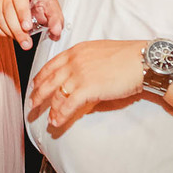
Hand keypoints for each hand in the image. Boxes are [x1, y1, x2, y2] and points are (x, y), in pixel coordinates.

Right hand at [0, 0, 61, 50]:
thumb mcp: (52, 6)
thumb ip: (56, 19)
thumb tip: (56, 31)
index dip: (22, 12)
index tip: (27, 27)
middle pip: (7, 9)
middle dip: (17, 30)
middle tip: (26, 43)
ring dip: (10, 32)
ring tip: (21, 40)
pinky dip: (0, 31)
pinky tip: (10, 34)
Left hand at [28, 40, 145, 129]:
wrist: (141, 60)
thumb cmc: (126, 56)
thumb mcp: (99, 51)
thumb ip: (85, 61)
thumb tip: (80, 76)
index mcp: (76, 50)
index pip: (51, 64)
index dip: (41, 76)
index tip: (35, 84)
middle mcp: (74, 61)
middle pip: (49, 80)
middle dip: (38, 94)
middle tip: (31, 104)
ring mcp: (79, 74)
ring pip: (56, 94)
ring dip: (49, 108)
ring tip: (45, 118)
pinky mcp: (87, 88)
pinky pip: (68, 104)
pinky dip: (60, 115)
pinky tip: (56, 122)